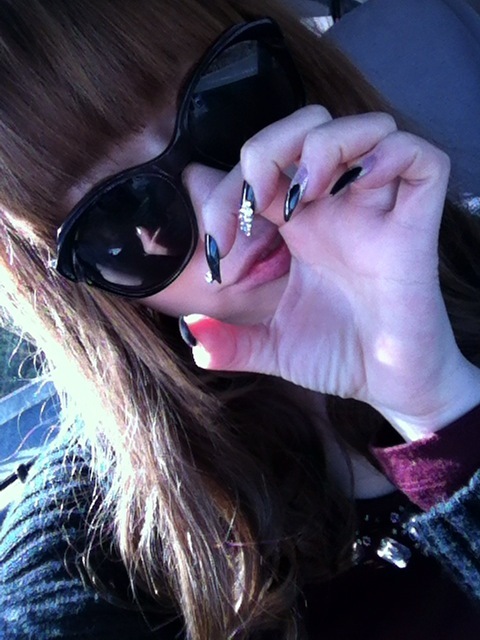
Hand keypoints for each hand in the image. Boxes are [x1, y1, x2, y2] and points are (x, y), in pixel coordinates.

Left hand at [185, 107, 479, 440]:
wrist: (389, 388)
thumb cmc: (339, 357)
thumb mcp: (274, 347)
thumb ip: (231, 343)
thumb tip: (191, 334)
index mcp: (300, 226)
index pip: (259, 170)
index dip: (224, 194)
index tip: (216, 253)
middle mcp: (338, 209)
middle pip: (310, 126)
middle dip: (270, 147)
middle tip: (257, 200)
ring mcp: (378, 212)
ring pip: (366, 127)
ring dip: (324, 145)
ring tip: (304, 195)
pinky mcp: (417, 226)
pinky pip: (422, 158)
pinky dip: (391, 154)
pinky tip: (359, 186)